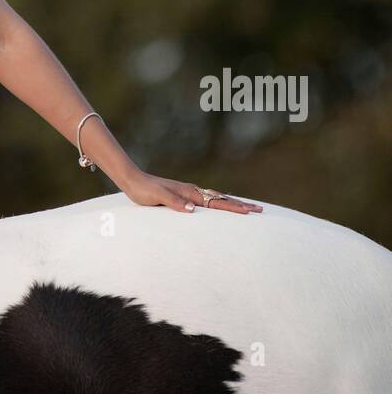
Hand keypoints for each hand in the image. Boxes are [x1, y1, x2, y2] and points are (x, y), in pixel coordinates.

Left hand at [121, 170, 263, 214]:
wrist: (133, 181)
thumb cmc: (144, 191)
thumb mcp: (158, 198)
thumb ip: (174, 203)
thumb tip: (194, 210)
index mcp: (190, 193)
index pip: (217, 202)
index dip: (234, 208)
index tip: (251, 212)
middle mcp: (193, 191)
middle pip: (222, 199)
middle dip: (241, 205)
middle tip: (260, 210)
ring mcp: (189, 193)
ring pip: (216, 199)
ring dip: (232, 204)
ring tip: (247, 209)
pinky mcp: (184, 196)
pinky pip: (207, 201)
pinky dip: (220, 203)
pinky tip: (220, 207)